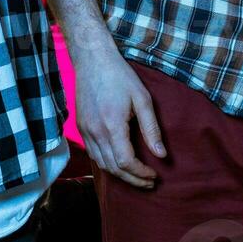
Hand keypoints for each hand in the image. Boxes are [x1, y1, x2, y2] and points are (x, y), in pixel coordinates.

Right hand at [72, 45, 166, 188]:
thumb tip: (161, 155)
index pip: (126, 162)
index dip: (141, 174)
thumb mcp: (142, 99)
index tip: (155, 175)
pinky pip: (93, 154)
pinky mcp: (81, 128)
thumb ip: (152, 129)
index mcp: (112, 125)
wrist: (92, 59)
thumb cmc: (119, 76)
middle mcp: (95, 132)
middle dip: (133, 179)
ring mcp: (85, 131)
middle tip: (149, 182)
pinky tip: (119, 163)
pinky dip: (107, 164)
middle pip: (113, 168)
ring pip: (101, 164)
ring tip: (137, 176)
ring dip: (120, 175)